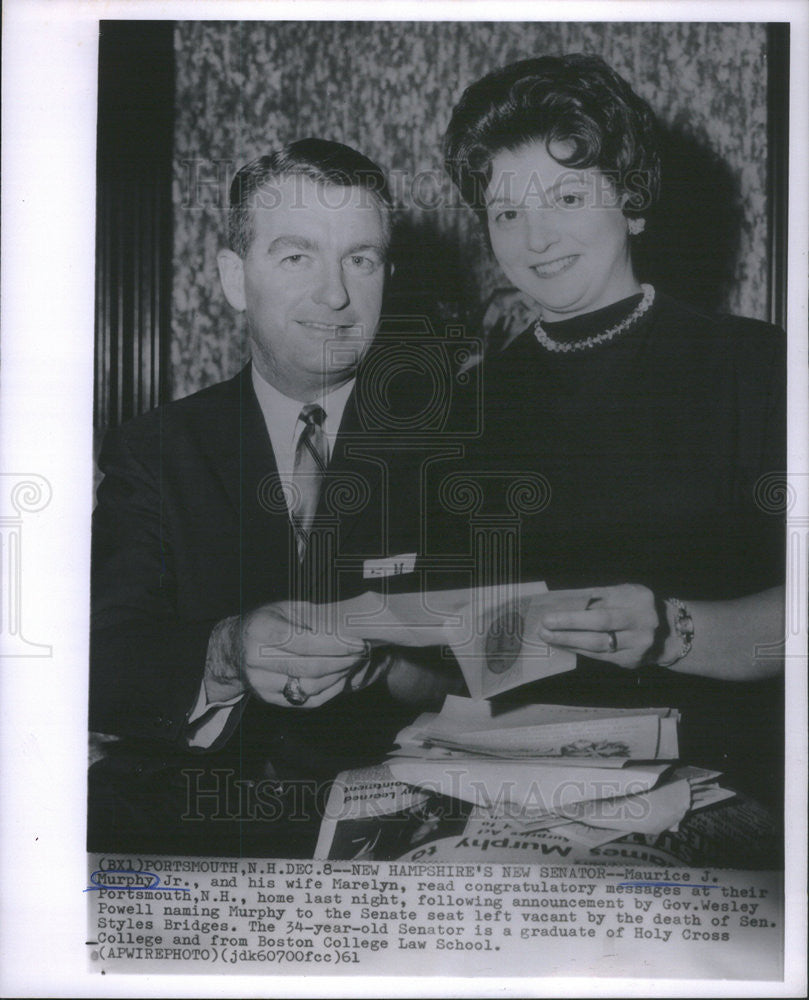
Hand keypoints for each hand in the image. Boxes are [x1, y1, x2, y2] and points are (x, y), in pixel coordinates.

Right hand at [240, 601, 374, 707]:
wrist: (235, 647)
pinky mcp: (269, 699)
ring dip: (338, 677)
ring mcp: (261, 683)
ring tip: (353, 664)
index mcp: (262, 631)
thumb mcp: (286, 608)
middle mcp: (257, 660)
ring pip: (310, 687)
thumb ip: (314, 617)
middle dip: (342, 662)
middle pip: (309, 668)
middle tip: (362, 653)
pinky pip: (307, 701)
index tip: (358, 643)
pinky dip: (329, 691)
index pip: (306, 643)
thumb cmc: (267, 622)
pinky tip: (340, 678)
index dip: (336, 645)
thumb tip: (350, 625)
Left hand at [537, 584, 660, 669]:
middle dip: (570, 623)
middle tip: (546, 623)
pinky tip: (563, 645)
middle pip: (602, 622)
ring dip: (569, 640)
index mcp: (639, 598)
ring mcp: (639, 643)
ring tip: (548, 636)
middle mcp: (643, 621)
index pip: (603, 600)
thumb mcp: (625, 594)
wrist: (668, 634)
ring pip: (598, 643)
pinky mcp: (632, 660)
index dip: (576, 606)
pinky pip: (599, 656)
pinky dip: (579, 650)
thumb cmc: (637, 608)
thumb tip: (564, 601)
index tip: (552, 609)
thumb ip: (600, 596)